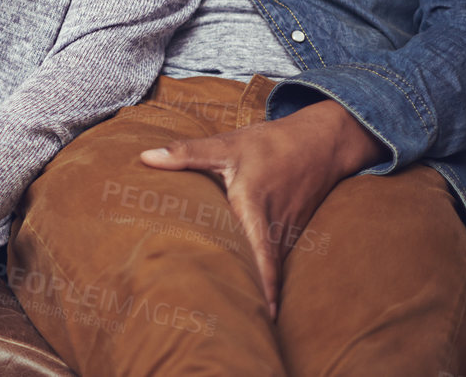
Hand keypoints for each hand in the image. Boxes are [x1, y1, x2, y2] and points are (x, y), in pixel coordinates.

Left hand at [139, 100, 386, 317]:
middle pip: (262, 272)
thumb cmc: (271, 144)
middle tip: (226, 322)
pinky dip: (263, 275)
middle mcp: (274, 228)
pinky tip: (246, 287)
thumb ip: (186, 153)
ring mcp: (286, 233)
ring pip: (269, 269)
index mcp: (254, 209)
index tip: (254, 315)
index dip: (259, 289)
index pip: (259, 258)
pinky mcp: (290, 233)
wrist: (321, 142)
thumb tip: (145, 157)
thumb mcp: (227, 144)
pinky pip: (275, 259)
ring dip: (256, 290)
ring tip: (234, 315)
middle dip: (249, 298)